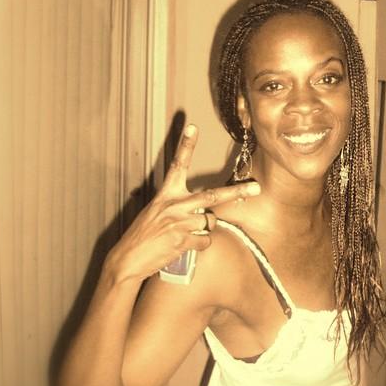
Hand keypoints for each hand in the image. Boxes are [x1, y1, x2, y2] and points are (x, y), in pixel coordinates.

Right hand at [105, 124, 259, 283]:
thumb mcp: (156, 212)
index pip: (177, 165)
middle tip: (256, 188)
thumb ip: (178, 206)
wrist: (129, 258)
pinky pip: (205, 241)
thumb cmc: (143, 235)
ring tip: (186, 234)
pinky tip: (184, 246)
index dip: (185, 145)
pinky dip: (199, 245)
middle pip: (212, 196)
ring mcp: (179, 222)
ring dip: (204, 230)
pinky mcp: (183, 240)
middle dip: (236, 192)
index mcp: (166, 194)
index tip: (192, 126)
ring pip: (210, 222)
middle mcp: (174, 205)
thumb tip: (204, 211)